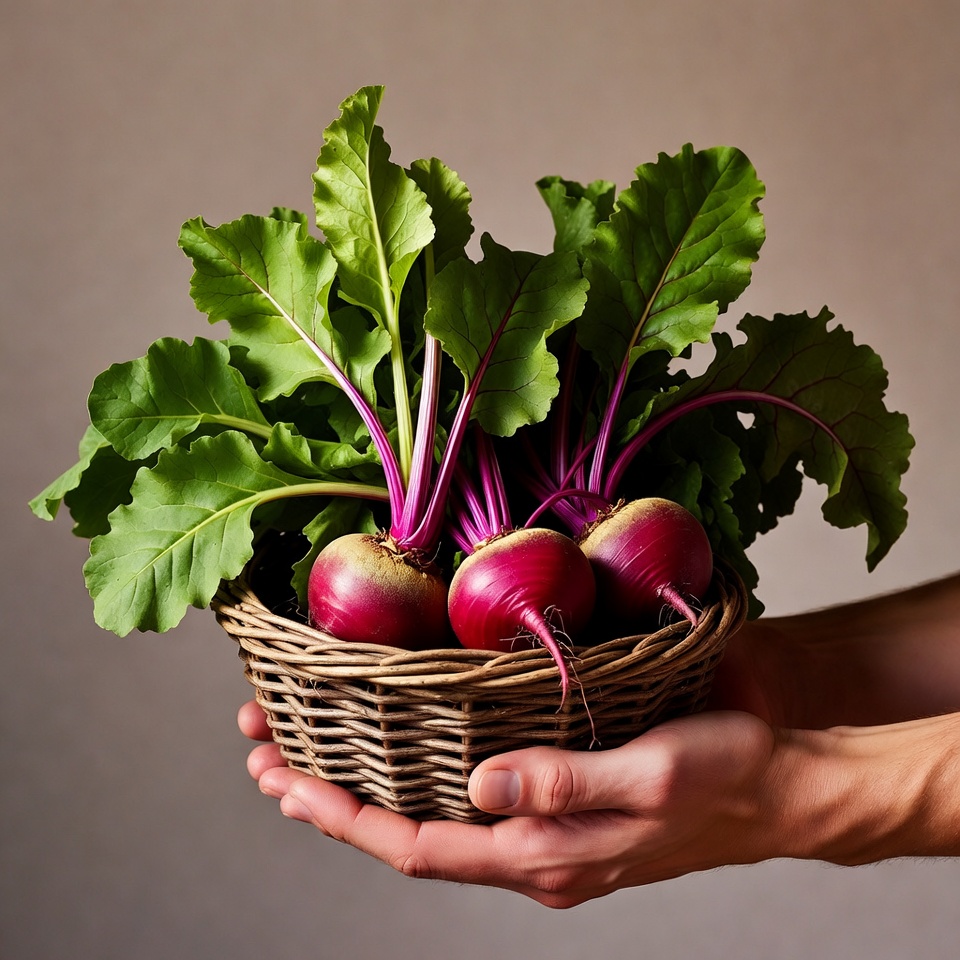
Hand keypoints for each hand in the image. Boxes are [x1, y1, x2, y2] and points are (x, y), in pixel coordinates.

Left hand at [239, 700, 784, 906]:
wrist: (780, 790)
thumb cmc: (724, 776)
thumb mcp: (650, 774)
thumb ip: (563, 785)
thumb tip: (477, 787)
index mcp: (546, 855)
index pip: (420, 846)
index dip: (346, 818)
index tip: (285, 783)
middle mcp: (535, 856)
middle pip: (411, 839)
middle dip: (332, 804)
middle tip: (267, 760)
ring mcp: (547, 840)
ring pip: (435, 825)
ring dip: (367, 795)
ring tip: (309, 759)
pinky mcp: (561, 813)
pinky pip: (471, 811)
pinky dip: (419, 787)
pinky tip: (405, 762)